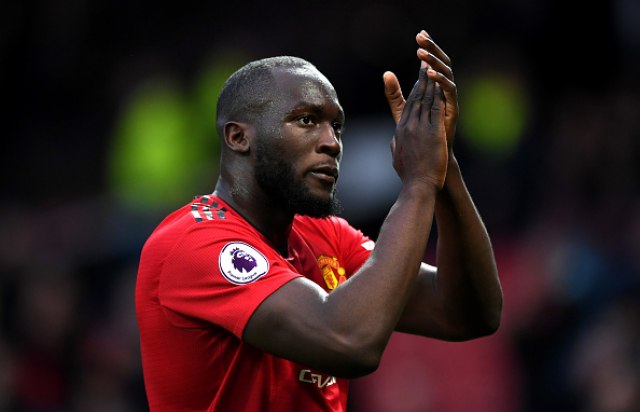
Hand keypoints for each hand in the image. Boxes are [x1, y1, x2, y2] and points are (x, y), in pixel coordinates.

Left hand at [384, 31, 457, 153]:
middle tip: (422, 35)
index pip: (429, 63)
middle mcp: (442, 92)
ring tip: (422, 53)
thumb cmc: (419, 136)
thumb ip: (394, 94)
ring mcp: (448, 100)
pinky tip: (431, 74)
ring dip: (434, 62)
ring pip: (445, 73)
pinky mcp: (452, 109)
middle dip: (431, 49)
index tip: (420, 34)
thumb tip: (385, 73)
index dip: (426, 49)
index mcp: (432, 90)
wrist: (430, 159)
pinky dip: (441, 81)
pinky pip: (449, 91)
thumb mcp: (403, 111)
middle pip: (439, 63)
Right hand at [390, 62, 446, 188]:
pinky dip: (438, 95)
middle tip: (425, 64)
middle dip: (421, 80)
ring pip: (425, 100)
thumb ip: (396, 146)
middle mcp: (408, 126)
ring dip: (429, 83)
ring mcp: (420, 128)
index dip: (413, 90)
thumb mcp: (397, 157)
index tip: (418, 79)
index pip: (407, 106)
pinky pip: (436, 109)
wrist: (417, 185)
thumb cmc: (409, 176)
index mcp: (400, 131)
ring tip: (433, 69)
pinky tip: (442, 85)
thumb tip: (394, 141)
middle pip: (415, 98)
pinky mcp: (433, 132)